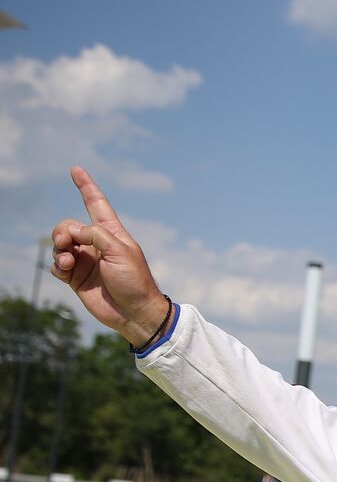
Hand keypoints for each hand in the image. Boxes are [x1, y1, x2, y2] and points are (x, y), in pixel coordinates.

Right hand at [50, 167, 166, 345]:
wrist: (134, 313)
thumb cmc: (134, 281)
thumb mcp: (120, 251)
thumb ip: (95, 235)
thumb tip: (73, 232)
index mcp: (112, 234)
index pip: (96, 204)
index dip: (86, 187)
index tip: (76, 169)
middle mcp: (96, 245)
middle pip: (68, 226)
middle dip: (62, 230)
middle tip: (66, 242)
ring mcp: (85, 261)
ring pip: (59, 244)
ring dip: (58, 249)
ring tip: (67, 261)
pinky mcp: (76, 277)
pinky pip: (56, 264)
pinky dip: (56, 265)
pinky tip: (64, 270)